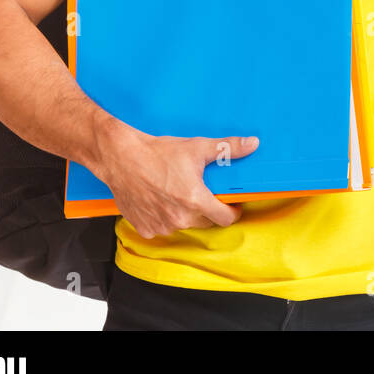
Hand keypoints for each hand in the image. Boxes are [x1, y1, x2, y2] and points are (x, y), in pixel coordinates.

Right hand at [96, 128, 259, 238]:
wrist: (121, 158)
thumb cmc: (158, 153)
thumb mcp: (197, 148)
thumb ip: (228, 148)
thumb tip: (253, 144)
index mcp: (196, 201)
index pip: (226, 219)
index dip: (233, 211)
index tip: (232, 204)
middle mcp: (179, 218)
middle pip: (207, 222)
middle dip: (210, 210)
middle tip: (202, 193)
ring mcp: (161, 226)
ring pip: (184, 225)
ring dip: (186, 214)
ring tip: (178, 193)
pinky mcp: (145, 229)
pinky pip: (163, 228)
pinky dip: (165, 218)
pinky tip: (161, 201)